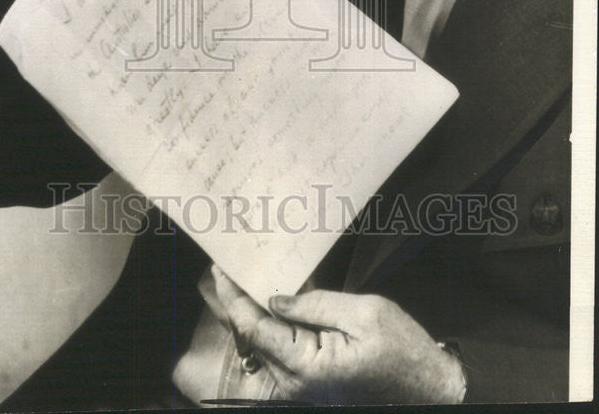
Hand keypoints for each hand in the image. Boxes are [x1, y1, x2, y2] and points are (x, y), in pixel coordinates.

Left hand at [212, 267, 465, 403]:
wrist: (430, 389)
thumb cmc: (403, 351)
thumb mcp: (365, 314)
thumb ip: (316, 304)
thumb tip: (275, 298)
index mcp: (307, 368)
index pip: (254, 328)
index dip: (234, 297)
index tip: (221, 268)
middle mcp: (297, 384)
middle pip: (255, 336)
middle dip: (242, 299)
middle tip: (234, 262)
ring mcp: (303, 386)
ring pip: (267, 342)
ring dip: (257, 309)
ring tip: (253, 272)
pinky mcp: (312, 382)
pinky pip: (284, 349)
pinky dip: (277, 322)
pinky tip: (278, 295)